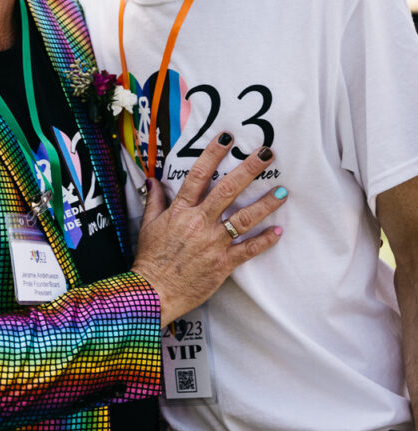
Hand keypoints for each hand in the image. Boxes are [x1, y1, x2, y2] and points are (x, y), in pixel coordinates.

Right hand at [132, 135, 285, 326]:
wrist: (152, 293)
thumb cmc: (149, 260)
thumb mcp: (148, 225)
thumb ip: (155, 201)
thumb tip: (153, 181)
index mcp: (181, 211)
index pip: (198, 175)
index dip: (213, 154)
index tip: (227, 138)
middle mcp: (199, 223)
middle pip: (227, 190)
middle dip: (249, 170)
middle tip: (267, 154)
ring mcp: (213, 243)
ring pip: (243, 219)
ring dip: (264, 204)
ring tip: (282, 191)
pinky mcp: (222, 264)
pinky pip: (247, 250)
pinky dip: (264, 241)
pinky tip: (278, 231)